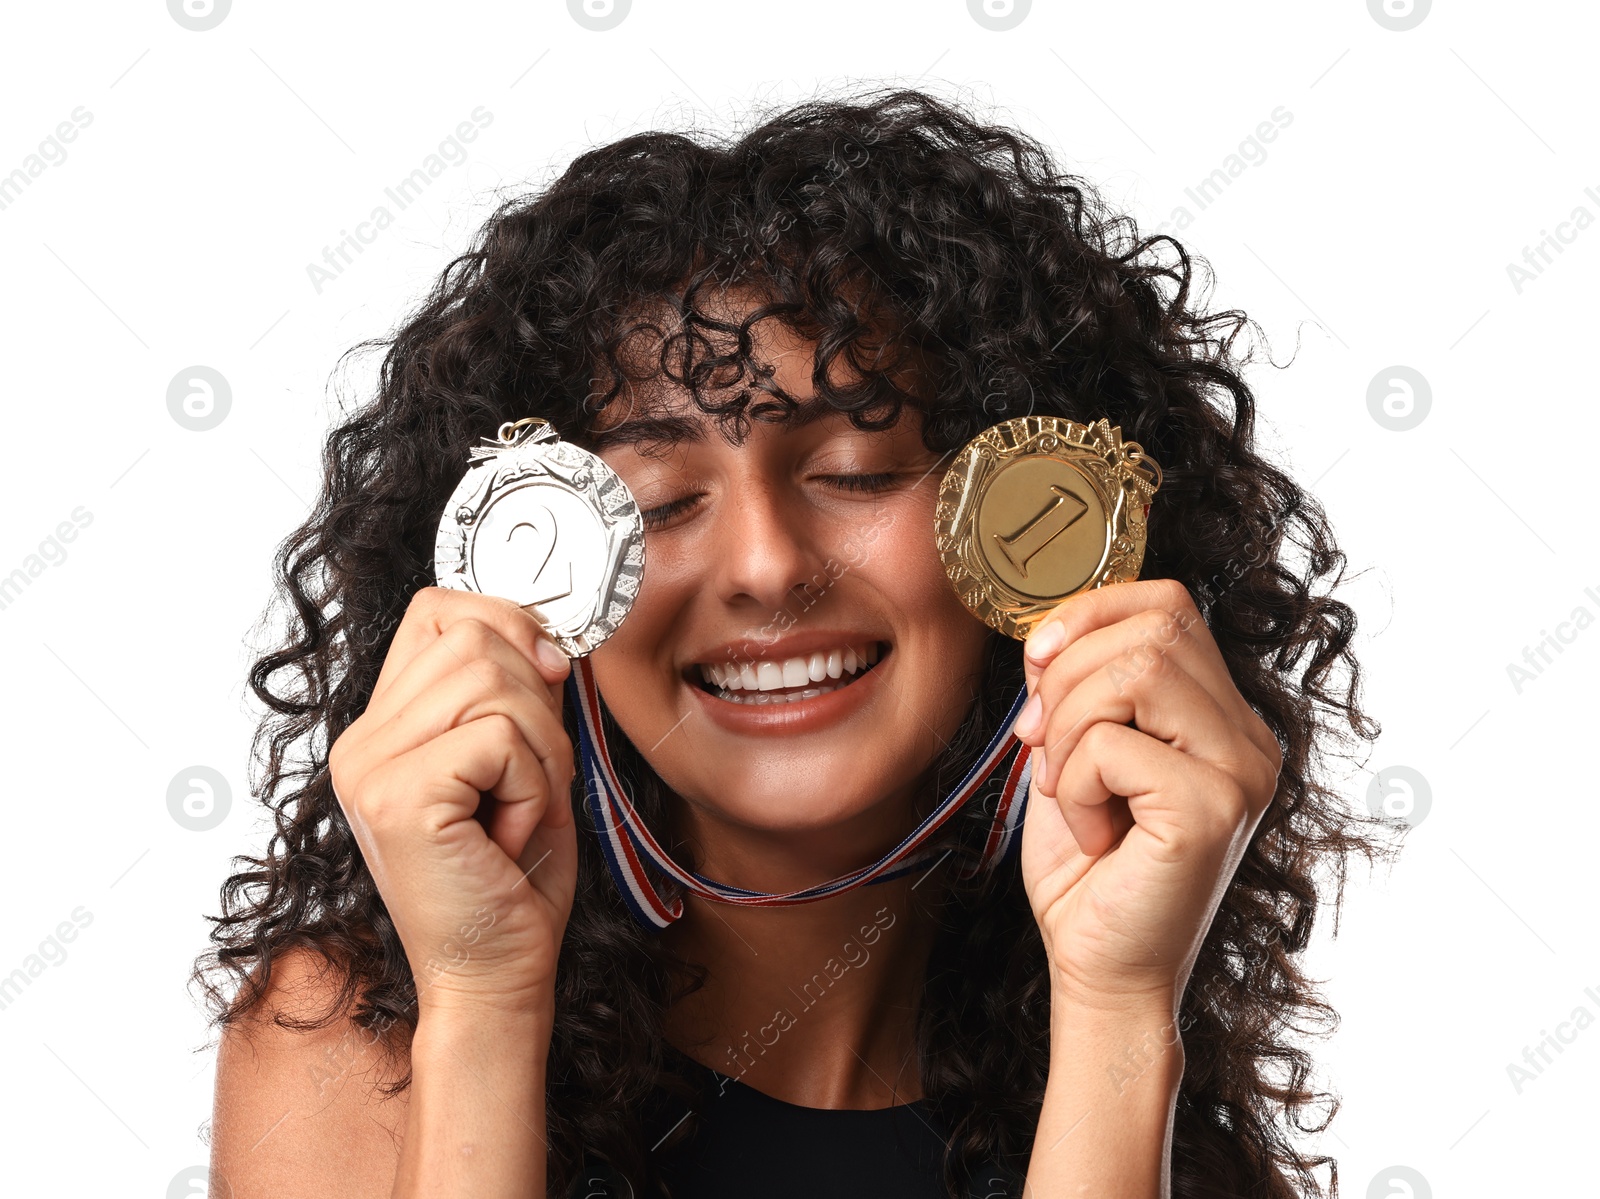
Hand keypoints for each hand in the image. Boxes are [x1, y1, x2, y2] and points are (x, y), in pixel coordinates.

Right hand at [327, 587, 577, 1013]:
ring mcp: (371, 767)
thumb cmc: (511, 878)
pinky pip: (500, 737)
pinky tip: (506, 834)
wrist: (494, 974)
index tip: (545, 677)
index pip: (438, 609)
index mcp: (383, 727)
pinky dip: (530, 785)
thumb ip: (519, 692)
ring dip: (539, 750)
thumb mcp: (522, 762)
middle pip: (476, 637)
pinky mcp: (400, 796)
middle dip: (538, 704)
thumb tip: (546, 637)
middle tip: (529, 781)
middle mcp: (362, 741)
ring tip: (516, 809)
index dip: (506, 625)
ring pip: (494, 681)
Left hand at [1011, 579, 1281, 1010]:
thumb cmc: (1087, 871)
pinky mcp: (1212, 809)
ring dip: (1068, 727)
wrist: (1100, 969)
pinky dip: (1074, 784)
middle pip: (1153, 629)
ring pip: (1135, 672)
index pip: (1170, 606)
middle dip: (1068, 675)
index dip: (1093, 611)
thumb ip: (1077, 689)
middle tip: (1041, 743)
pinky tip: (1093, 832)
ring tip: (1068, 789)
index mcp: (1222, 718)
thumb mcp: (1073, 755)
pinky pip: (1114, 745)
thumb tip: (1049, 636)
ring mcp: (1241, 772)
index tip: (1038, 660)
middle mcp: (1248, 739)